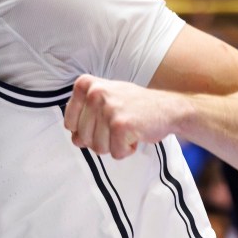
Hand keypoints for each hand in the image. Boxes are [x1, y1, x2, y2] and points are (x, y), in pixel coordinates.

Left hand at [63, 74, 179, 158]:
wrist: (168, 108)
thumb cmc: (135, 105)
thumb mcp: (105, 102)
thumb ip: (85, 118)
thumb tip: (75, 140)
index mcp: (86, 84)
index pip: (69, 122)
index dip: (85, 130)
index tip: (102, 122)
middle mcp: (95, 93)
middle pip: (83, 138)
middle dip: (102, 139)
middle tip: (119, 125)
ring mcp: (107, 108)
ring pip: (98, 148)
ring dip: (114, 145)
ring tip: (128, 128)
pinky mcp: (120, 125)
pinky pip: (115, 153)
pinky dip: (127, 150)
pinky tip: (136, 134)